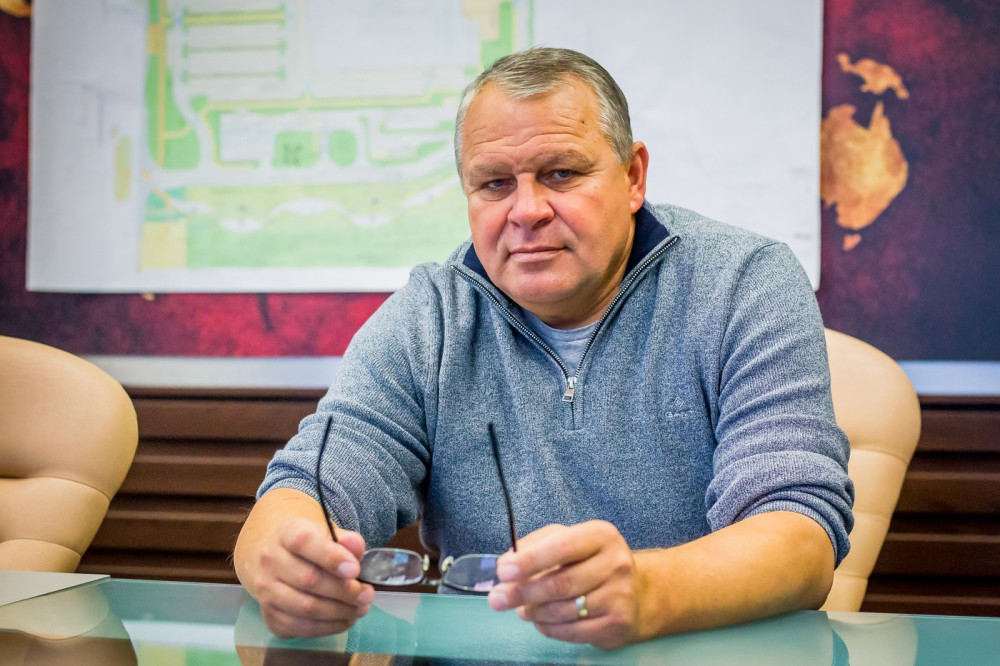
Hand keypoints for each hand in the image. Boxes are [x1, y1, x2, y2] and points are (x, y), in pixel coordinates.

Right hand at [250, 517, 374, 637]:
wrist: (282, 563)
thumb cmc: (312, 548)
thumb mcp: (328, 535)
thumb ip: (346, 540)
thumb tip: (356, 548)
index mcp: (286, 534)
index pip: (305, 542)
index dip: (331, 557)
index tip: (355, 570)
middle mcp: (270, 561)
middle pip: (308, 579)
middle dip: (344, 591)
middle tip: (367, 595)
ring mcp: (265, 591)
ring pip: (305, 607)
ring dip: (339, 612)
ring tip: (360, 609)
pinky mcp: (270, 615)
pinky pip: (301, 628)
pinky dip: (328, 627)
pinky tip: (345, 620)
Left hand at [486, 520, 642, 648]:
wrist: (636, 593)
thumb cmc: (590, 562)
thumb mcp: (568, 540)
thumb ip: (535, 546)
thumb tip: (505, 565)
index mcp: (601, 535)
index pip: (561, 546)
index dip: (530, 560)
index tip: (504, 571)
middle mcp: (616, 563)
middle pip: (561, 583)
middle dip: (523, 592)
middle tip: (498, 599)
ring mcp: (620, 595)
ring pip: (563, 611)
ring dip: (534, 612)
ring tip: (522, 610)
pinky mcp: (618, 624)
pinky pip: (572, 632)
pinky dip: (549, 628)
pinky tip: (541, 621)